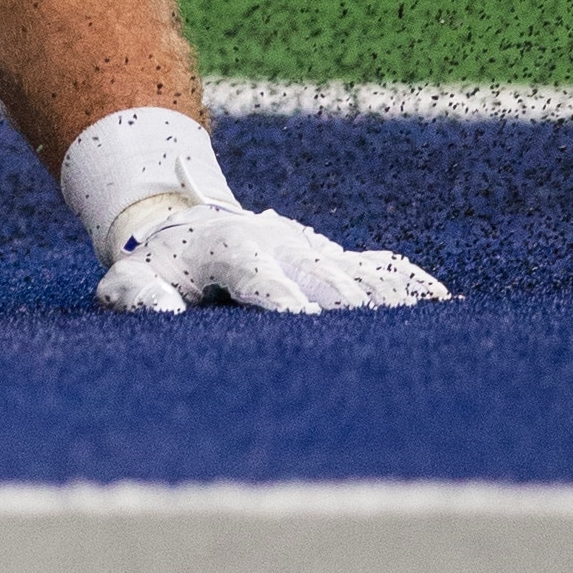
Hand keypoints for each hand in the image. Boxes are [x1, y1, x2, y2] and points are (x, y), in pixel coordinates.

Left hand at [92, 192, 451, 314]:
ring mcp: (312, 249)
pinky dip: (412, 286)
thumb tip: (164, 308)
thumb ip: (136, 296)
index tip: (304, 325)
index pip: (259, 274)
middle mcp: (280, 243)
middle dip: (344, 307)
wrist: (181, 226)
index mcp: (228, 247)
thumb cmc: (155, 268)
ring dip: (387, 300)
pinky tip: (446, 309)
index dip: (281, 299)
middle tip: (374, 346)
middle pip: (321, 274)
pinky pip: (380, 268)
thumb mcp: (127, 281)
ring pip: (357, 272)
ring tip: (419, 335)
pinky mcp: (334, 258)